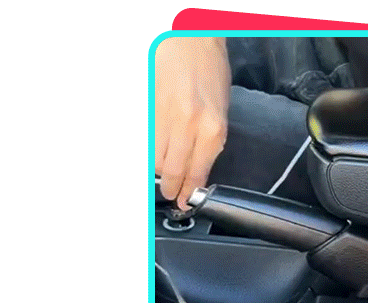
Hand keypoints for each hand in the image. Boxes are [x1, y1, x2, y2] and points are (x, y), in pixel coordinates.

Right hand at [155, 37, 229, 208]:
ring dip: (158, 170)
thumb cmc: (209, 69)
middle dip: (171, 188)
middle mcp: (189, 126)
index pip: (197, 173)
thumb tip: (198, 169)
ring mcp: (165, 117)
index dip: (189, 193)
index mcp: (213, 129)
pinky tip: (154, 155)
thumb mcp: (221, 112)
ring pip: (155, 159)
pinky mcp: (148, 109)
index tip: (186, 202)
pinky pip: (146, 142)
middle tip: (171, 194)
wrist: (190, 36)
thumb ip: (210, 142)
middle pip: (172, 171)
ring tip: (163, 174)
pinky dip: (149, 152)